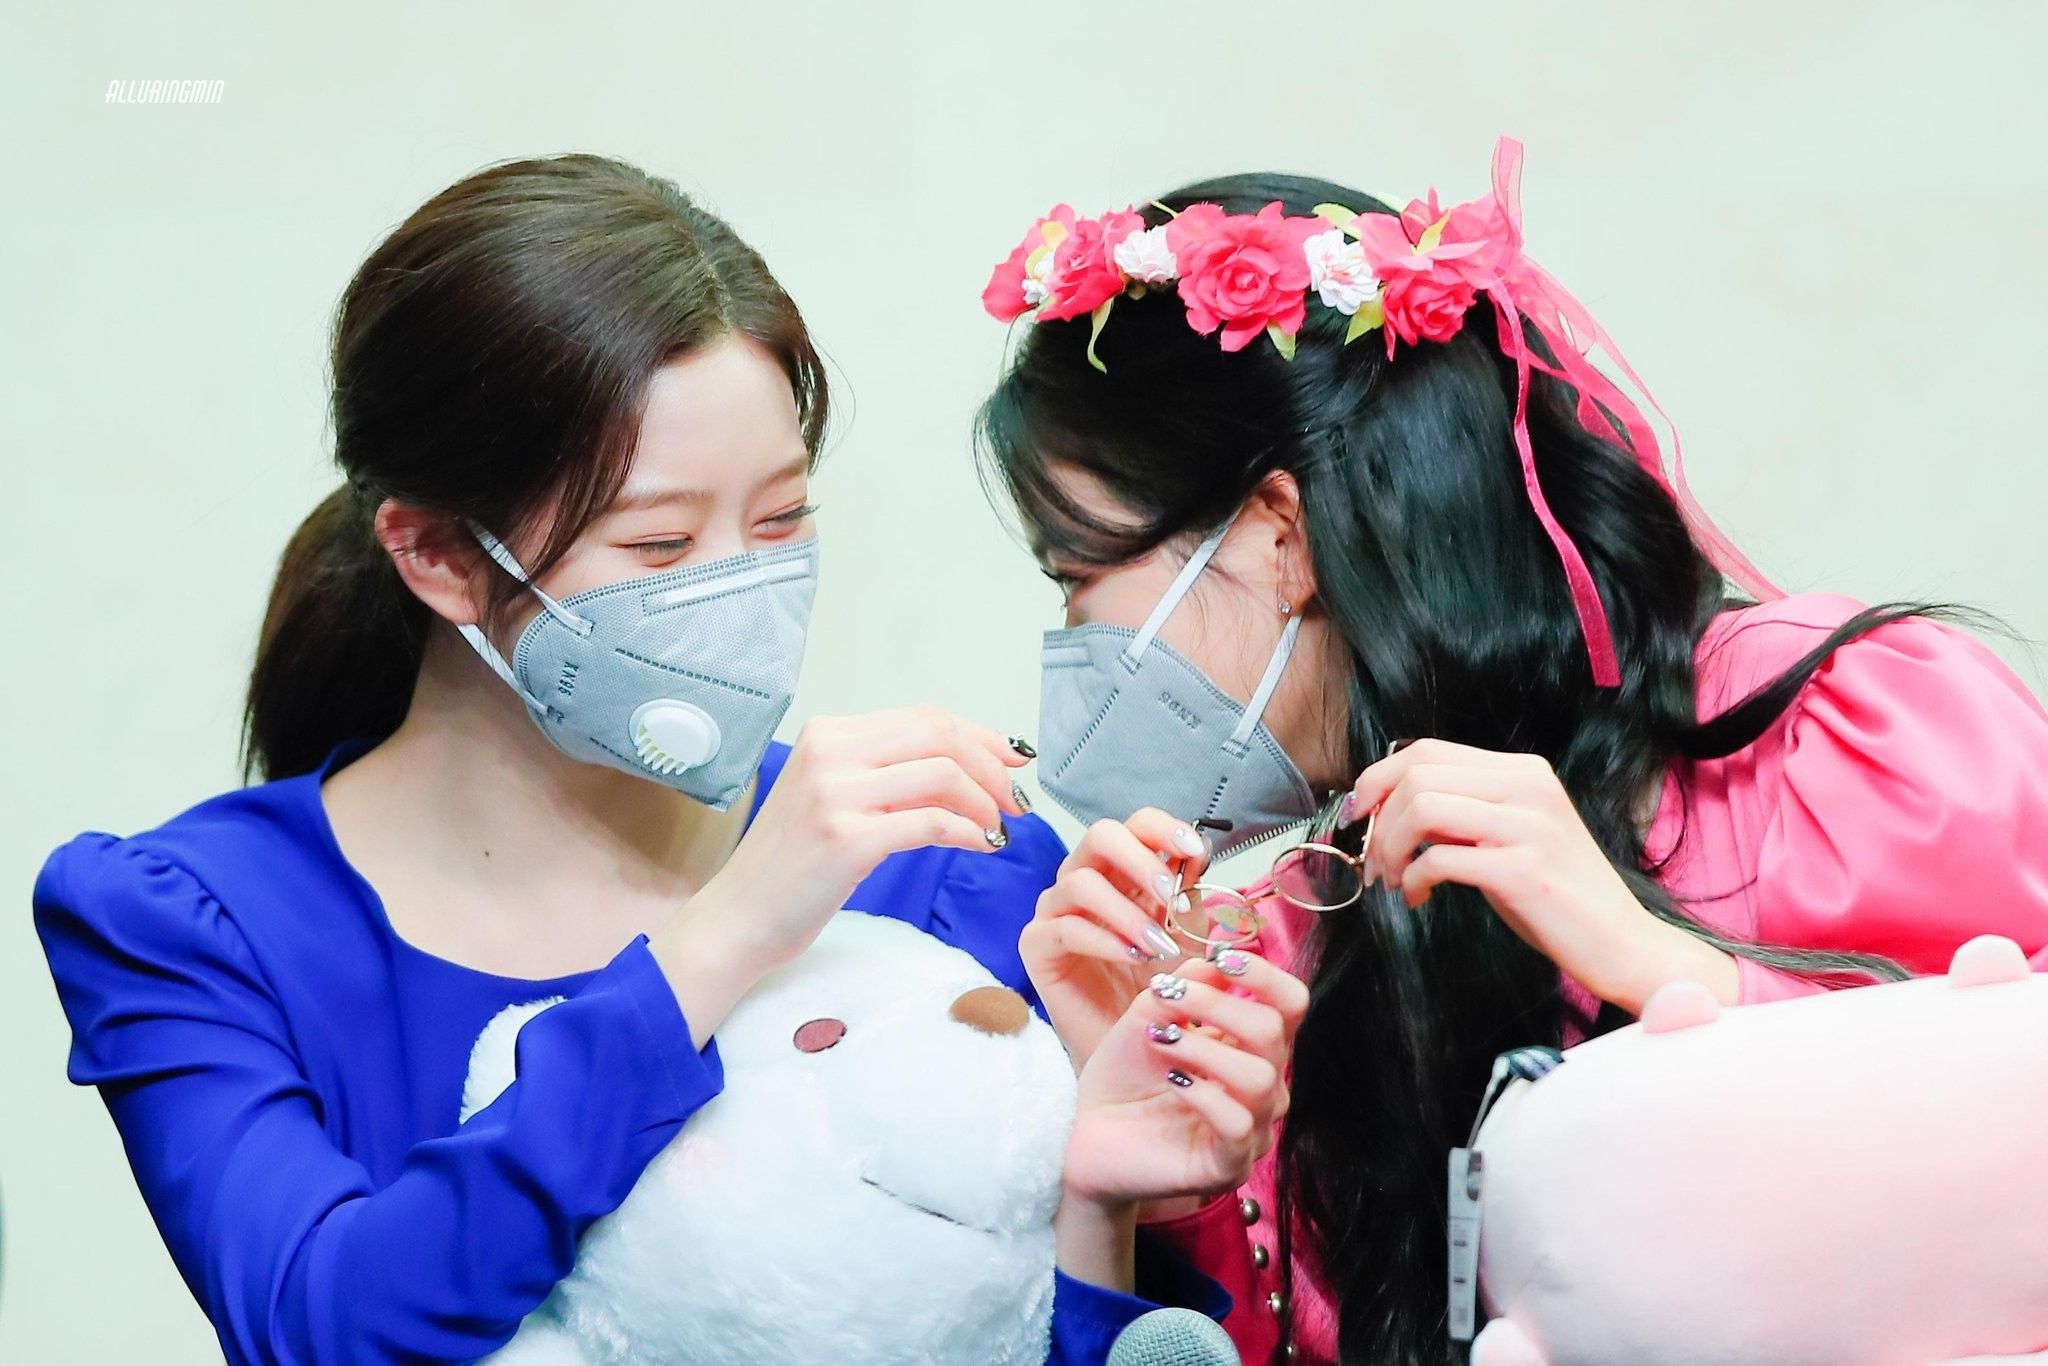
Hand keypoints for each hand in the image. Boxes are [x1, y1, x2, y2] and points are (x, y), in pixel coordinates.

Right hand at [651, 707, 1031, 1027]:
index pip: (924, 717)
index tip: (1012, 759)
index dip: (979, 735)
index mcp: (828, 734)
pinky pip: (931, 823)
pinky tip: (981, 846)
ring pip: (942, 775)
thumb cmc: (790, 866)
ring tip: (999, 827)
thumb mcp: (834, 799)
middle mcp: (830, 752)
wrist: (738, 917)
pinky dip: (969, 832)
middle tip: (1016, 800)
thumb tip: (967, 765)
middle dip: (992, 766)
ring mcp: (835, 794)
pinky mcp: (847, 838)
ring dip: (985, 802)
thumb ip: (887, 774)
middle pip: (940, 737)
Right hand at [1019, 809, 1217, 1074]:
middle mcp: (1086, 879)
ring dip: (1126, 912)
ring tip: (1158, 946)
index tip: (1194, 851)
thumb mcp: (1185, 936)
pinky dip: (1104, 940)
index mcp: (1125, 870)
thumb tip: (1198, 856)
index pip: (1136, 825)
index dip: (1164, 829)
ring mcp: (1057, 910)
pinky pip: (1064, 928)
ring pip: (1080, 882)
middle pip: (1100, 835)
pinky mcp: (1037, 945)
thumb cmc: (1156, 987)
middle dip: (1140, 859)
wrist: (1135, 1042)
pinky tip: (1133, 958)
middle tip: (1169, 894)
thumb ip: (1189, 896)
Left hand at [1054, 953, 1305, 1292]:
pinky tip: (1172, 1080)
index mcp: (1251, 1047)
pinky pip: (1238, 1124)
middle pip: (1273, 1032)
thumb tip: (1217, 958)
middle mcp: (1263, 1088)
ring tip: (1159, 1039)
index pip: (1290, 1004)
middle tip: (1166, 995)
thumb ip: (1185, 987)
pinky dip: (1204, 1094)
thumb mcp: (1148, 1018)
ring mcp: (1251, 1130)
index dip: (1264, 974)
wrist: (1087, 1136)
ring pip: (1260, 1077)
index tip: (1221, 957)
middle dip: (1216, 1004)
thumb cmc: (1124, 1077)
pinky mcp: (1228, 1167)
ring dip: (1202, 1047)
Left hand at [1344, 738, 1736, 1012]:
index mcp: (1523, 772)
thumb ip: (1463, 813)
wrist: (1623, 944)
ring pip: (1422, 807)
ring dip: (1390, 847)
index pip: (1428, 750)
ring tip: (1393, 880)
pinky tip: (1418, 898)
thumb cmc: (1559, 897)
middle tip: (1374, 861)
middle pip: (1418, 775)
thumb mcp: (1510, 837)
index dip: (1378, 778)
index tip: (1360, 814)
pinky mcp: (1523, 870)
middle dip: (1379, 819)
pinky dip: (1412, 879)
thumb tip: (1393, 807)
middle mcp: (1528, 787)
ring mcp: (1528, 826)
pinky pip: (1439, 858)